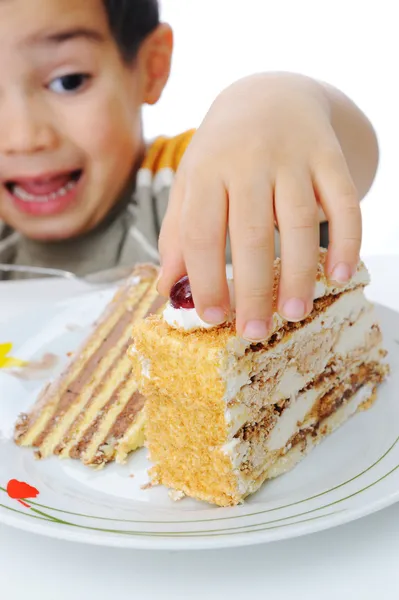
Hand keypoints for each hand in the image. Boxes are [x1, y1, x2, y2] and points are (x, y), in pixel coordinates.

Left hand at [157, 73, 361, 340]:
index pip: (202, 233)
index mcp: (207, 169)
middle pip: (252, 234)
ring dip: (299, 273)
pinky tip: (340, 275)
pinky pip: (344, 201)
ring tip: (294, 313)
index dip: (206, 279)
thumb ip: (178, 231)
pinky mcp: (329, 157)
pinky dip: (347, 239)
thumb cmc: (223, 150)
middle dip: (252, 289)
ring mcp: (293, 157)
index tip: (213, 317)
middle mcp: (248, 161)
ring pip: (301, 223)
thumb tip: (167, 286)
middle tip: (254, 331)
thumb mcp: (192, 181)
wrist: (270, 95)